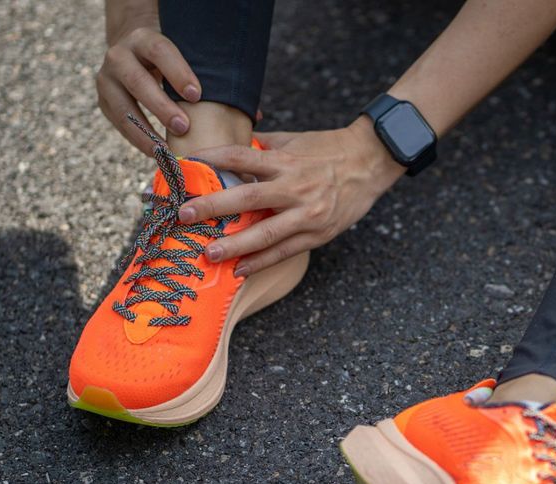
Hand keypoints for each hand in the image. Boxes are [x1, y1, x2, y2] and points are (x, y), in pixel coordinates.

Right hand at [97, 18, 200, 155]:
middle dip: (161, 107)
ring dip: (145, 132)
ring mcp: (107, 79)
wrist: (135, 56)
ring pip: (122, 107)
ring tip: (166, 152)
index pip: (160, 51)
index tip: (196, 95)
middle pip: (137, 81)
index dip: (177, 73)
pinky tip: (158, 153)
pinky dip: (138, 140)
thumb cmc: (171, 62)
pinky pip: (119, 124)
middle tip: (184, 127)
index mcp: (143, 39)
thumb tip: (246, 107)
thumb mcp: (181, 55)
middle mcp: (119, 56)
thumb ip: (203, 72)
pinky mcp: (103, 101)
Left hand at [179, 120, 406, 275]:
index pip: (241, 158)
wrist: (371, 162)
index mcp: (285, 161)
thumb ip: (263, 146)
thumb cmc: (329, 149)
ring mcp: (307, 214)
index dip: (212, 160)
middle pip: (247, 198)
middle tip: (184, 215)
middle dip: (213, 207)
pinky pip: (285, 251)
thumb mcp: (295, 141)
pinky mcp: (318, 233)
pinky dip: (261, 261)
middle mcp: (294, 187)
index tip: (186, 166)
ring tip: (209, 253)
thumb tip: (231, 149)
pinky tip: (240, 269)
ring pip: (266, 232)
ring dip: (235, 244)